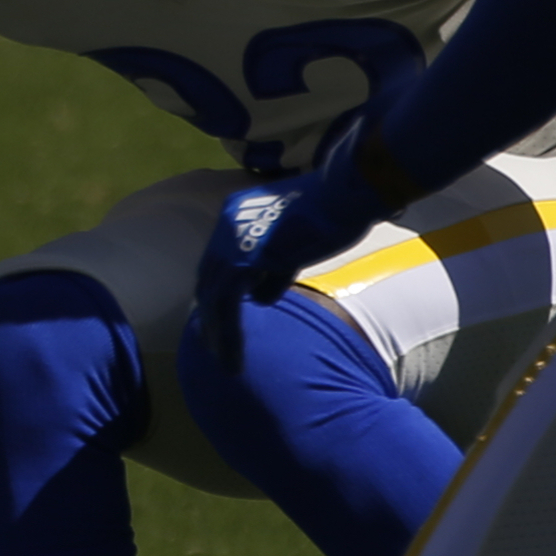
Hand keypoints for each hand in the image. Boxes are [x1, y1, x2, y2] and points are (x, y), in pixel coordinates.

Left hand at [188, 131, 394, 370]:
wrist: (346, 192)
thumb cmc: (332, 212)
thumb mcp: (295, 243)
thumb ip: (274, 268)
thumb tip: (260, 297)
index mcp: (235, 215)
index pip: (217, 263)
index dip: (217, 294)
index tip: (220, 323)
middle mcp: (226, 225)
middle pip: (209, 280)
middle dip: (210, 318)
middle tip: (215, 349)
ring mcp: (233, 239)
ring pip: (214, 297)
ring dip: (218, 333)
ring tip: (227, 363)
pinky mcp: (246, 256)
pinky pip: (227, 303)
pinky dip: (228, 332)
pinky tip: (235, 356)